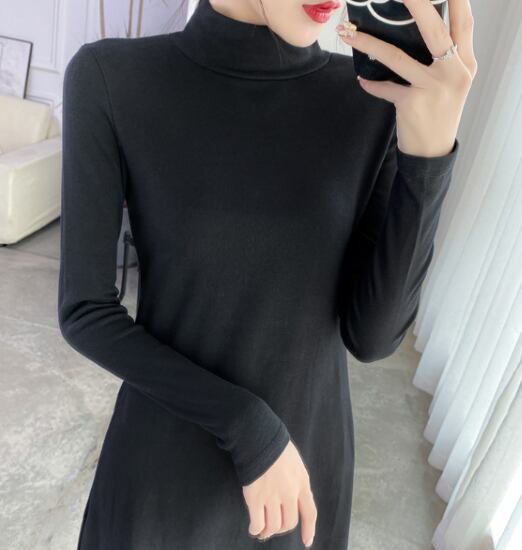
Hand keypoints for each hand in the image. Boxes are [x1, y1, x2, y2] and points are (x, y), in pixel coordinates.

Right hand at [242, 439, 316, 547]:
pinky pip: (258, 523)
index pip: (310, 512)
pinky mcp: (256, 497)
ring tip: (263, 531)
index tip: (307, 541)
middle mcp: (289, 493)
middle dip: (282, 528)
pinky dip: (256, 529)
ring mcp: (272, 496)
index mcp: (302, 483)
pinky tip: (254, 528)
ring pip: (274, 526)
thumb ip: (296, 481)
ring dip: (268, 532)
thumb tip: (293, 498)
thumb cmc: (276, 446)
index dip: (309, 529)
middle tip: (275, 528)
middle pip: (289, 522)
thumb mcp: (295, 463)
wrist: (259, 438)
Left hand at [337, 0, 477, 156]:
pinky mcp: (412, 103)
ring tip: (349, 32)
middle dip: (417, 5)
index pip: (464, 23)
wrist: (432, 151)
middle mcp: (453, 73)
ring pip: (397, 56)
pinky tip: (362, 80)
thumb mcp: (452, 84)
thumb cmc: (440, 113)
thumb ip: (445, 58)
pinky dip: (371, 84)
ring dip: (369, 42)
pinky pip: (384, 88)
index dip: (458, 0)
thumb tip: (419, 31)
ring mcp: (433, 88)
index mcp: (465, 64)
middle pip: (435, 30)